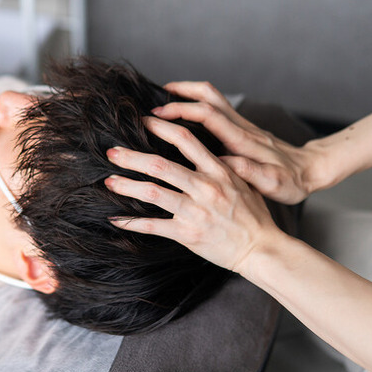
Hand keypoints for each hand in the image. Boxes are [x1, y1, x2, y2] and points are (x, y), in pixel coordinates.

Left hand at [104, 116, 285, 273]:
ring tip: (109, 181)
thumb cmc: (254, 216)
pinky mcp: (187, 234)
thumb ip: (223, 167)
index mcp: (218, 171)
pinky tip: (116, 218)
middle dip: (132, 157)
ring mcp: (195, 211)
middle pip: (160, 165)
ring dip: (126, 185)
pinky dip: (131, 222)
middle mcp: (205, 187)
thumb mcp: (243, 183)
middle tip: (112, 152)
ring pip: (152, 192)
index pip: (185, 140)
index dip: (161, 128)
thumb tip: (205, 153)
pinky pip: (153, 226)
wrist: (261, 249)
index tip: (143, 123)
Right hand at [157, 81, 318, 203]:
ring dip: (188, 93)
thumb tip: (227, 163)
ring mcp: (242, 125)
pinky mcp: (242, 128)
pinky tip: (185, 117)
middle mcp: (241, 127)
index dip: (182, 110)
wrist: (311, 170)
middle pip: (209, 95)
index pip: (208, 115)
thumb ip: (251, 172)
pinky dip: (197, 104)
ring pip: (212, 97)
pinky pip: (216, 108)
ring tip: (165, 101)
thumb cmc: (291, 181)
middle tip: (155, 98)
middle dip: (181, 91)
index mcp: (243, 140)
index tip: (158, 114)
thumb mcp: (274, 184)